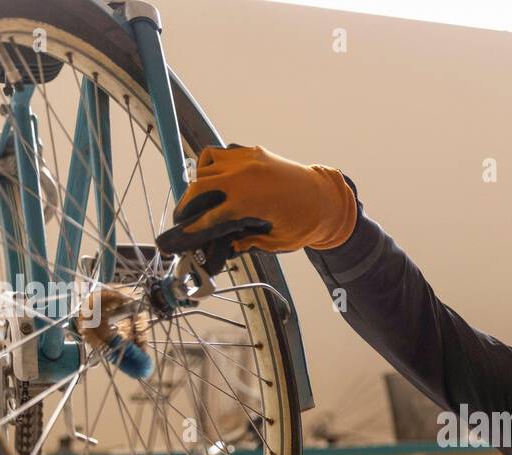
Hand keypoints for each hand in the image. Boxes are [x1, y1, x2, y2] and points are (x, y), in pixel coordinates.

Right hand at [154, 145, 356, 256]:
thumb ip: (249, 242)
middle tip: (184, 214)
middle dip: (188, 201)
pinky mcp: (254, 152)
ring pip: (208, 163)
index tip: (184, 233)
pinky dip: (215, 163)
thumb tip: (229, 245)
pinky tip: (218, 177)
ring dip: (200, 179)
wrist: (327, 199)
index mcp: (249, 202)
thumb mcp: (275, 240)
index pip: (210, 215)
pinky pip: (224, 153)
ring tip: (202, 195)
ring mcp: (249, 160)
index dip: (194, 226)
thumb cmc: (304, 223)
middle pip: (200, 185)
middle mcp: (245, 177)